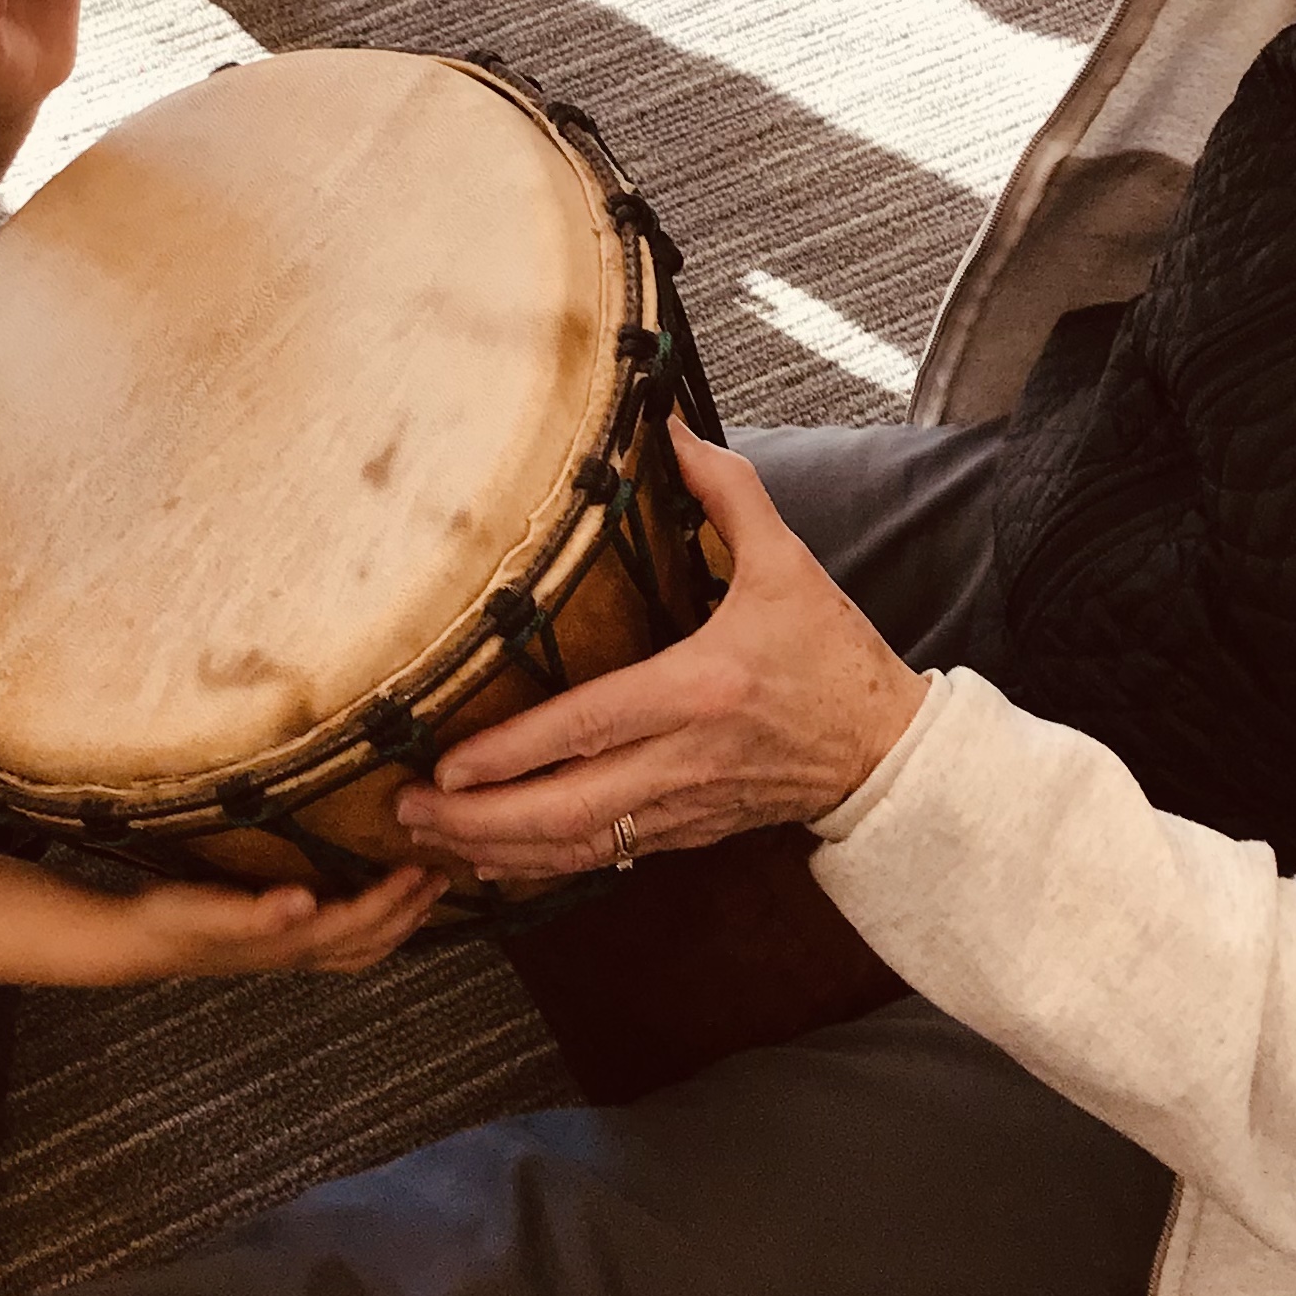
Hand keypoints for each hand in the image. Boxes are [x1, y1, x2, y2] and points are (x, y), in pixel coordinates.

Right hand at [107, 859, 444, 980]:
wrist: (142, 942)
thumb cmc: (174, 921)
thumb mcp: (208, 911)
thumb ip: (256, 912)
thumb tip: (305, 902)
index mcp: (292, 941)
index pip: (360, 921)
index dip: (395, 898)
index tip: (424, 867)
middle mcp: (302, 953)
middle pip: (373, 939)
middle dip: (412, 911)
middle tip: (445, 876)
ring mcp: (294, 954)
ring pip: (364, 948)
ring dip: (400, 924)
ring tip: (427, 897)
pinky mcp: (283, 945)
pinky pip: (346, 944)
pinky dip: (375, 930)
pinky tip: (375, 911)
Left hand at [392, 426, 929, 877]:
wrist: (888, 753)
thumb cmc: (834, 658)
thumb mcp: (788, 564)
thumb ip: (728, 494)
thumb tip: (673, 432)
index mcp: (698, 690)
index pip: (586, 728)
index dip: (510, 753)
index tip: (443, 763)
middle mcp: (682, 759)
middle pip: (563, 811)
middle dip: (478, 821)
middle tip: (407, 813)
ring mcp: (681, 807)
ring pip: (576, 849)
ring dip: (498, 852)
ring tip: (432, 840)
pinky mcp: (685, 833)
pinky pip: (601, 860)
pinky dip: (541, 863)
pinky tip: (493, 858)